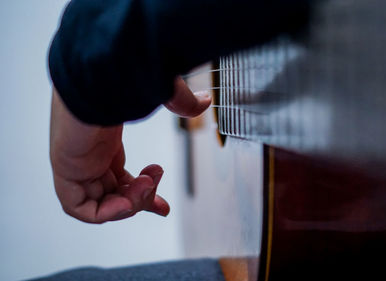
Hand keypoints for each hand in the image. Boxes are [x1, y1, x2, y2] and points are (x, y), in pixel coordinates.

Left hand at [50, 77, 210, 222]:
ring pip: (100, 203)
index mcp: (106, 142)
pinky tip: (126, 204)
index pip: (121, 178)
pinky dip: (106, 214)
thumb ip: (182, 103)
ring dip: (129, 204)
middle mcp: (89, 155)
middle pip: (114, 194)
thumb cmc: (126, 75)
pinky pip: (79, 207)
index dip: (143, 195)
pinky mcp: (65, 169)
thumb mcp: (161, 94)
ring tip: (145, 185)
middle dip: (141, 201)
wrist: (100, 70)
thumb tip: (206, 101)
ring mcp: (76, 162)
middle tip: (156, 186)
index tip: (163, 206)